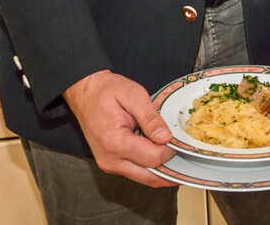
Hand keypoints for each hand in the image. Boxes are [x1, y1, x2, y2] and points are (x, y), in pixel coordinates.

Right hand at [63, 70, 175, 186]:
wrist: (86, 93)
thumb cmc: (106, 92)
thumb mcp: (133, 95)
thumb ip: (151, 118)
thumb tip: (165, 137)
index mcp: (115, 142)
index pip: (153, 158)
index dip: (170, 150)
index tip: (177, 138)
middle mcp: (110, 160)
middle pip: (151, 176)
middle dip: (170, 166)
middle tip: (183, 152)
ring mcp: (110, 165)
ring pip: (145, 178)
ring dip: (161, 168)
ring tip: (172, 151)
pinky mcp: (112, 164)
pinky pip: (137, 172)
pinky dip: (151, 166)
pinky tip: (158, 152)